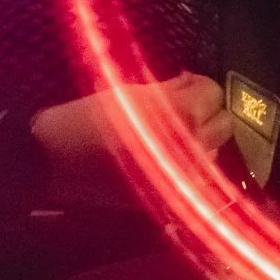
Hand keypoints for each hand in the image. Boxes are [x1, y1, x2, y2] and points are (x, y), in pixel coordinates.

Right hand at [29, 72, 234, 207]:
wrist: (55, 163)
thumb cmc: (86, 118)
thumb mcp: (128, 90)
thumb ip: (169, 87)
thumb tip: (189, 82)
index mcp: (181, 113)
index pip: (213, 92)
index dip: (197, 85)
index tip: (183, 83)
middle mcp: (192, 146)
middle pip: (224, 124)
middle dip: (206, 111)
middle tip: (183, 107)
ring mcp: (184, 176)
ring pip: (215, 151)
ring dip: (202, 139)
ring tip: (176, 133)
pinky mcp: (171, 198)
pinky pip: (198, 178)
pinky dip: (191, 165)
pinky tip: (171, 157)